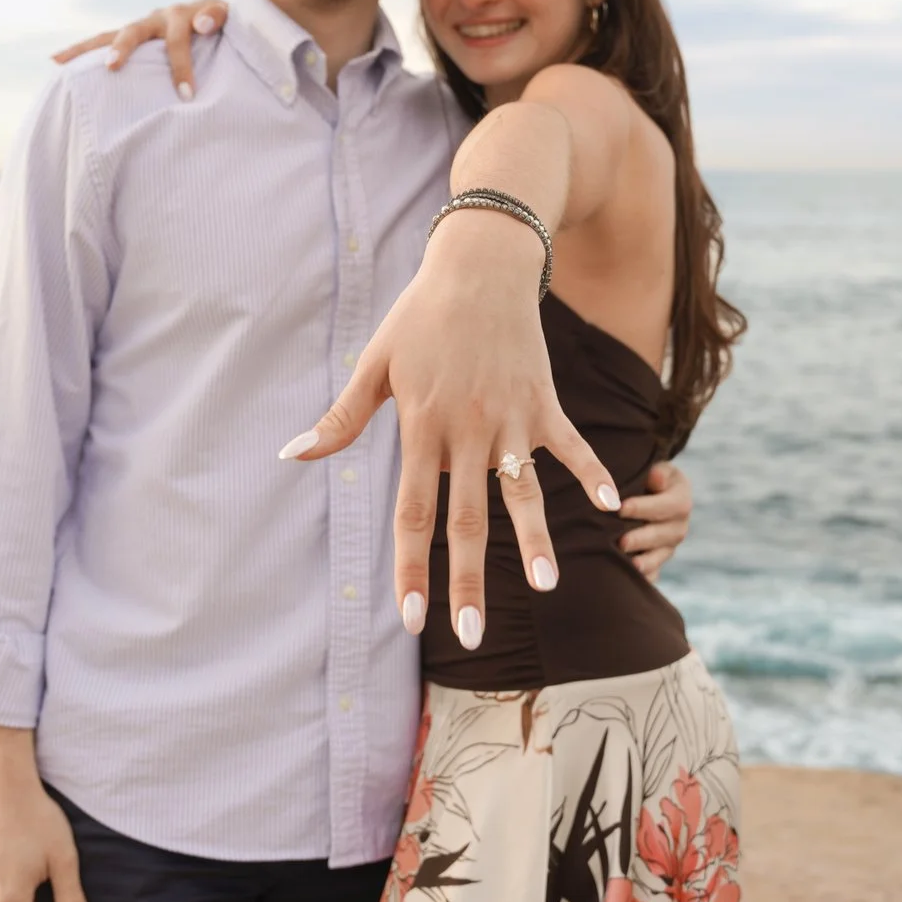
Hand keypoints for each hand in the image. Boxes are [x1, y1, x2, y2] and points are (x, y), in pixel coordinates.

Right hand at [53, 0, 228, 100]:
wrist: (220, 15)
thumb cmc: (228, 25)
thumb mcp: (232, 19)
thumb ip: (220, 16)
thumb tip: (203, 22)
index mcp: (180, 16)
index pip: (177, 41)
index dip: (181, 66)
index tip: (186, 95)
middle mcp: (155, 19)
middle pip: (133, 31)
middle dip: (122, 48)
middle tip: (112, 66)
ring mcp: (140, 28)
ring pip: (108, 36)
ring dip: (86, 50)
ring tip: (60, 62)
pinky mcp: (132, 38)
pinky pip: (104, 43)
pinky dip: (82, 52)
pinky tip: (57, 63)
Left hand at [279, 210, 619, 650]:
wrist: (479, 265)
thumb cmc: (420, 317)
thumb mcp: (374, 365)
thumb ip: (340, 420)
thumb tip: (290, 457)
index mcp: (421, 429)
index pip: (413, 514)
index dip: (411, 568)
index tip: (412, 617)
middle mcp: (467, 432)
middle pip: (468, 520)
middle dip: (469, 581)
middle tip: (470, 636)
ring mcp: (510, 419)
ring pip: (523, 493)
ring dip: (536, 542)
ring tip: (546, 588)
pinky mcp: (543, 402)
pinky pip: (570, 446)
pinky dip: (590, 473)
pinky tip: (611, 507)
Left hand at [617, 460, 692, 577]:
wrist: (631, 490)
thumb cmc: (632, 472)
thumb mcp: (641, 464)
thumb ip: (646, 469)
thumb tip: (655, 478)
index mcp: (680, 493)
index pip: (672, 503)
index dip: (648, 507)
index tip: (621, 508)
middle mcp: (679, 520)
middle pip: (670, 533)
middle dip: (644, 538)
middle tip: (620, 541)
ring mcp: (669, 542)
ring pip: (663, 555)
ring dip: (646, 561)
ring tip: (626, 564)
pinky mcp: (656, 559)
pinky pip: (655, 572)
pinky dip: (643, 577)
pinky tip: (627, 580)